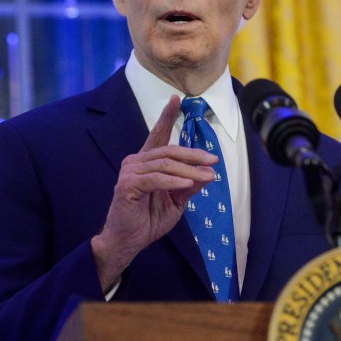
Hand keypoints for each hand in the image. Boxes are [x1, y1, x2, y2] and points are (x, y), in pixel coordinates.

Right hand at [91, 95, 217, 292]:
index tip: (176, 98)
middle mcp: (135, 162)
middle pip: (168, 151)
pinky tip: (186, 185)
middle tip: (213, 161)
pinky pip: (155, 179)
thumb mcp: (176, 202)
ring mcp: (130, 172)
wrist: (127, 242)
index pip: (157, 135)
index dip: (166, 116)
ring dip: (189, 172)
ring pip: (165, 165)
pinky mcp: (127, 186)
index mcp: (146, 162)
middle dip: (193, 155)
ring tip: (208, 177)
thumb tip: (207, 174)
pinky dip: (173, 181)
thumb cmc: (148, 220)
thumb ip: (189, 186)